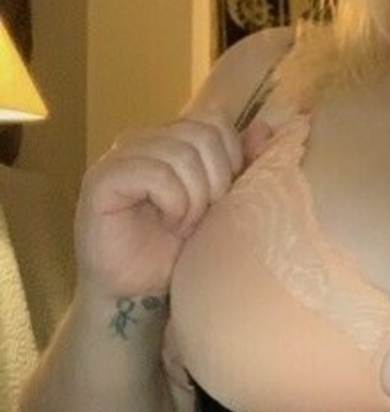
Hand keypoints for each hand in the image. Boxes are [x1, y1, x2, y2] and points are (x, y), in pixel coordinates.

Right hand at [74, 112, 252, 300]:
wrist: (136, 292)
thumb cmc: (175, 252)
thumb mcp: (218, 206)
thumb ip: (238, 167)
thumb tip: (264, 129)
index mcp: (169, 139)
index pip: (213, 119)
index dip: (231, 156)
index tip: (223, 196)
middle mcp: (142, 140)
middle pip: (201, 134)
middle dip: (215, 180)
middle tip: (203, 216)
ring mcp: (119, 157)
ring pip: (181, 153)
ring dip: (194, 198)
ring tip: (183, 225)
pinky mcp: (102, 179)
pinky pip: (155, 173)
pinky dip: (173, 203)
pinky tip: (168, 224)